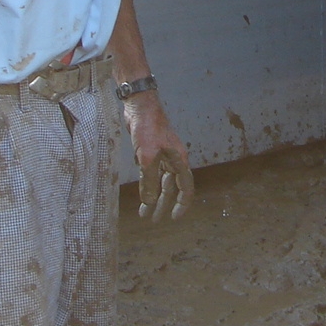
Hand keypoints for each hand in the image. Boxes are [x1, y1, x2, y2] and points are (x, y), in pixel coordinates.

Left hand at [125, 92, 193, 221]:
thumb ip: (148, 181)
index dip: (183, 204)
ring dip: (153, 196)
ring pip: (160, 181)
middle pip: (172, 187)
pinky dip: (147, 184)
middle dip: (164, 204)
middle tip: (155, 219)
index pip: (186, 187)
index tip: (175, 218)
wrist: (139, 106)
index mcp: (179, 160)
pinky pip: (151, 172)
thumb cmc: (147, 129)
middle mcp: (173, 159)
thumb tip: (149, 202)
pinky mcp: (150, 150)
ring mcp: (162, 154)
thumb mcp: (147, 158)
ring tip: (144, 212)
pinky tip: (140, 192)